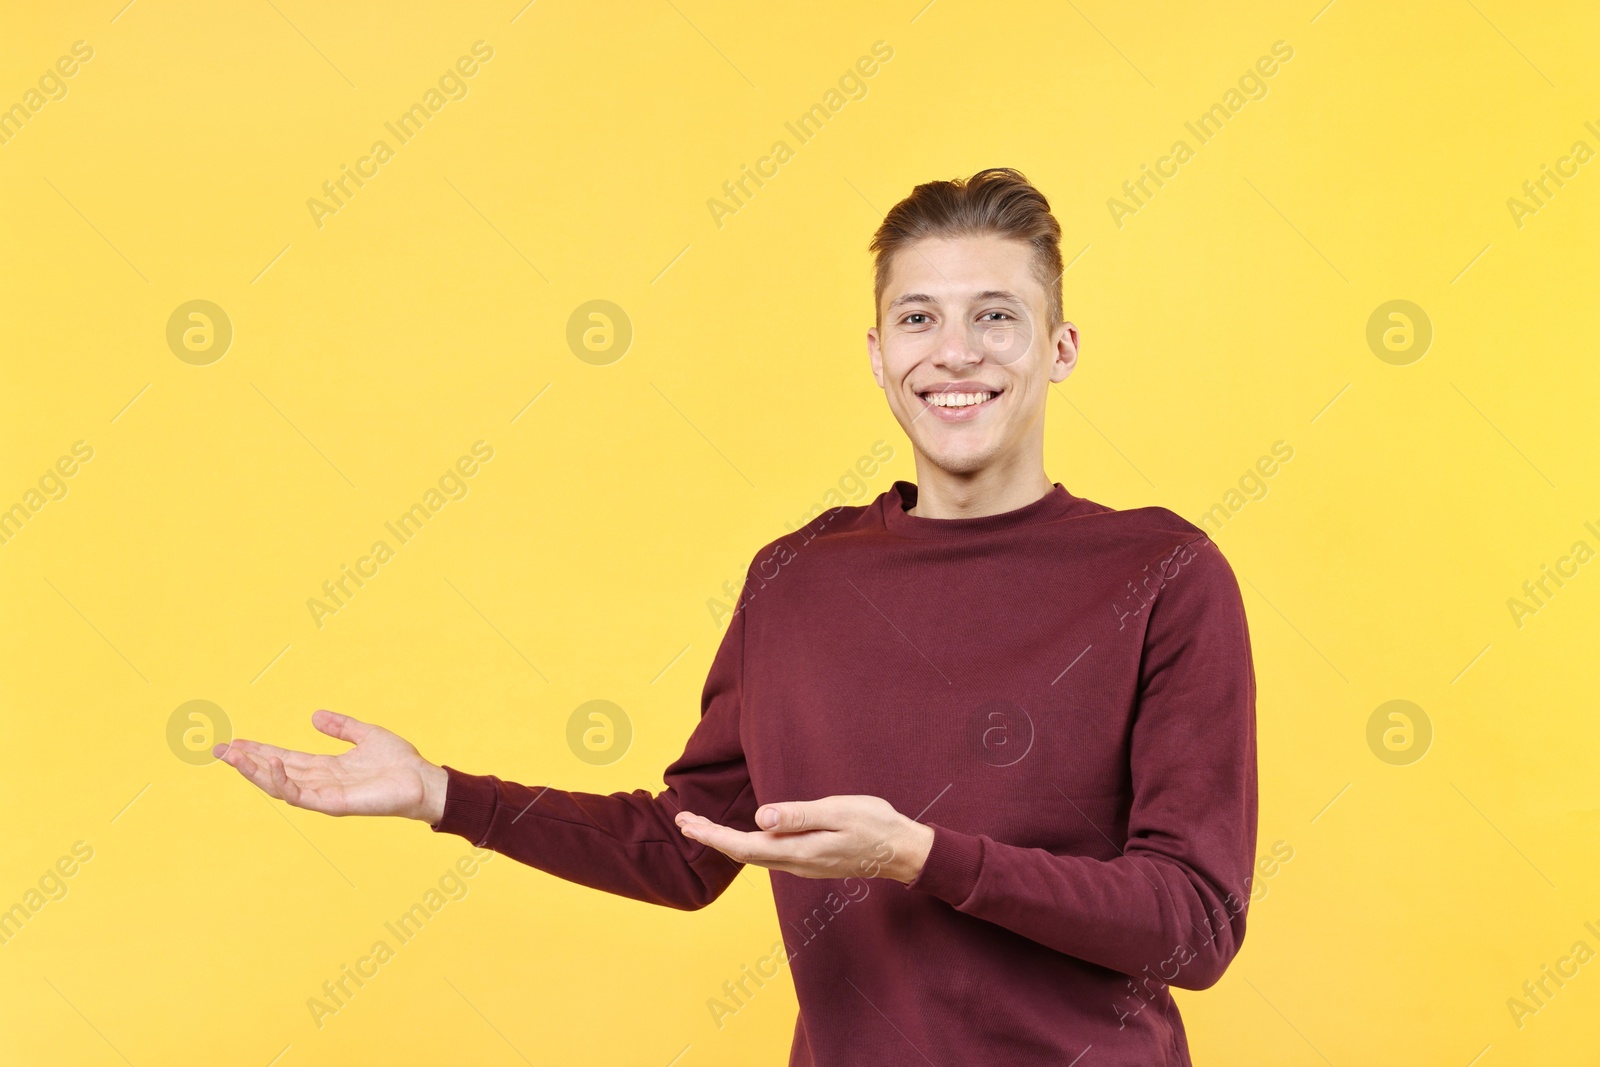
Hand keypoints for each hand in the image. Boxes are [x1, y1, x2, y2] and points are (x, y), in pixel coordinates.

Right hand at [214, 710, 448, 823]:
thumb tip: (314, 716)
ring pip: (280, 785)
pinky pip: (301, 795)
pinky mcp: (334, 804)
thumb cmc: (400, 763)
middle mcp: (320, 782)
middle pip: (274, 772)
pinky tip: (269, 764)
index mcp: (326, 768)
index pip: (284, 759)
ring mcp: (325, 795)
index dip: (259, 751)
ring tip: (233, 756)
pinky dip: (282, 782)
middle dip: (246, 761)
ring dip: (255, 771)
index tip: (234, 742)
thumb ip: (341, 727)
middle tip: (218, 749)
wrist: (424, 781)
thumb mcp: (366, 735)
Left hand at [674, 795, 935, 883]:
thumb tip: (760, 817)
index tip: (687, 822)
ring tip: (703, 826)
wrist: (903, 852)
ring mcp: (802, 864)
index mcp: (798, 850)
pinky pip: (769, 854)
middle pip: (742, 852)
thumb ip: (799, 816)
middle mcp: (795, 862)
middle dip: (710, 837)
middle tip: (683, 820)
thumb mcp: (838, 812)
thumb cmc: (874, 825)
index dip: (712, 835)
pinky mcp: (810, 860)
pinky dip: (746, 843)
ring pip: (754, 855)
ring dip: (725, 841)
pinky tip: (742, 836)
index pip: (743, 845)